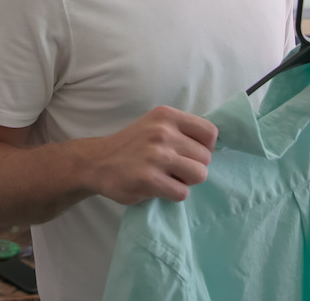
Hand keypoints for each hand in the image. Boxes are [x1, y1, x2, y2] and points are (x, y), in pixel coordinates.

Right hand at [89, 106, 217, 204]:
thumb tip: (213, 148)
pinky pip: (182, 192)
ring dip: (186, 181)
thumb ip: (180, 131)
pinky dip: (173, 194)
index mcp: (166, 116)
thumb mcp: (155, 125)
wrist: (97, 162)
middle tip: (174, 169)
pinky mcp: (149, 179)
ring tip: (169, 178)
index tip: (191, 154)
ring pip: (199, 175)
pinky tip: (158, 187)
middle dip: (193, 167)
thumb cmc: (132, 146)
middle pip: (206, 158)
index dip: (206, 147)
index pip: (210, 132)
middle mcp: (162, 132)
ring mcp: (155, 156)